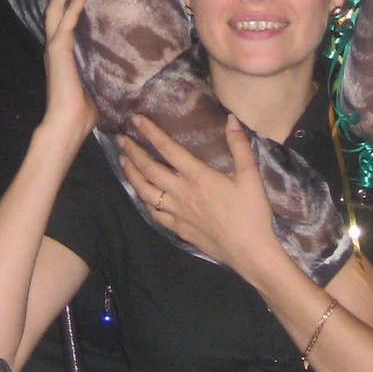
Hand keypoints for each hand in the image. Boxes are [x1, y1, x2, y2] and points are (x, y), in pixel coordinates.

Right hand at [41, 0, 95, 151]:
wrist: (68, 123)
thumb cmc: (81, 113)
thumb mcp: (92, 86)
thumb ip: (96, 75)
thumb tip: (112, 77)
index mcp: (60, 55)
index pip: (60, 21)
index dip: (63, 0)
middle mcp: (54, 47)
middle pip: (53, 8)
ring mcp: (54, 46)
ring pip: (55, 9)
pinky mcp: (59, 49)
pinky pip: (68, 19)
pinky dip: (77, 2)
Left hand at [120, 113, 279, 281]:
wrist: (250, 252)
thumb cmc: (252, 213)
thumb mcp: (250, 176)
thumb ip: (239, 146)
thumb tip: (231, 119)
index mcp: (198, 177)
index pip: (168, 149)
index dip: (150, 133)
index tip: (135, 119)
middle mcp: (181, 193)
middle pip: (149, 170)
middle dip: (133, 152)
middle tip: (121, 139)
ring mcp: (177, 213)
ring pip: (145, 192)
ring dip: (132, 175)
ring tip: (123, 161)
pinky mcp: (178, 229)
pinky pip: (154, 213)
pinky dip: (143, 201)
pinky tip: (141, 195)